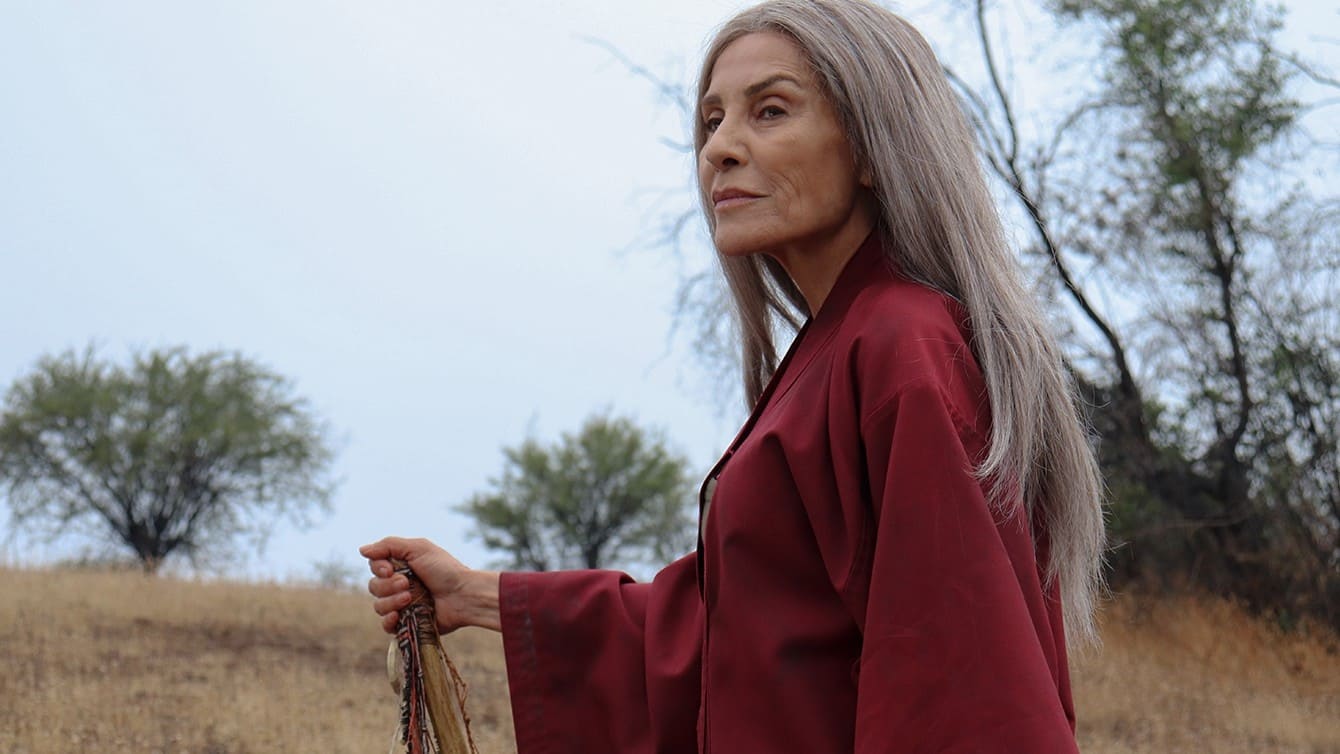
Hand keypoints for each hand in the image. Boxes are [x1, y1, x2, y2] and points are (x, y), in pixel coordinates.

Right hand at [359, 536, 500, 634]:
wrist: (464, 594)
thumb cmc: (445, 569)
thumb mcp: (419, 548)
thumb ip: (389, 545)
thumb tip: (362, 550)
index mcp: (401, 567)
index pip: (375, 567)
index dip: (379, 568)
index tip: (391, 569)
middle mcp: (399, 586)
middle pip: (374, 587)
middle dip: (387, 585)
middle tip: (407, 583)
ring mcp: (403, 605)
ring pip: (378, 606)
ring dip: (391, 601)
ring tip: (410, 597)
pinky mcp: (408, 623)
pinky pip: (386, 626)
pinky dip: (388, 621)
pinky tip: (397, 616)